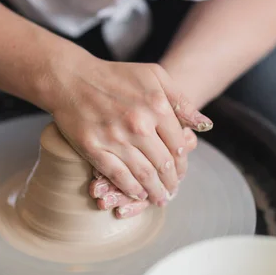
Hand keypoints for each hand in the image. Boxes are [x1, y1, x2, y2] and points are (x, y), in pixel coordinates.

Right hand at [52, 57, 211, 204]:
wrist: (71, 78)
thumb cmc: (114, 75)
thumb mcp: (154, 76)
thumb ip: (181, 100)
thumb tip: (205, 125)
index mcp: (156, 106)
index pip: (178, 145)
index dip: (182, 163)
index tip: (180, 172)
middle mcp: (139, 124)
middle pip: (163, 164)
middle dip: (171, 182)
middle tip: (172, 190)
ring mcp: (115, 138)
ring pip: (144, 175)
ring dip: (155, 191)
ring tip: (160, 199)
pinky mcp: (94, 149)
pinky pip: (118, 176)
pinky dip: (131, 189)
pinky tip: (138, 194)